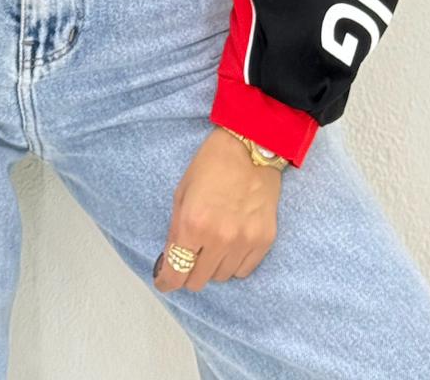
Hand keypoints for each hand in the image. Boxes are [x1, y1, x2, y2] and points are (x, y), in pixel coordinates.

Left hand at [153, 126, 281, 291]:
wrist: (251, 147)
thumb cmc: (211, 164)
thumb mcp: (182, 192)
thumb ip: (175, 229)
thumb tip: (171, 260)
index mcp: (193, 224)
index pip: (176, 272)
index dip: (167, 281)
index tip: (165, 281)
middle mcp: (219, 238)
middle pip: (198, 281)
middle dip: (187, 274)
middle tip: (187, 260)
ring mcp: (244, 242)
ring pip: (221, 278)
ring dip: (212, 267)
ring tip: (211, 246)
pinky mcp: (264, 241)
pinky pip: (244, 271)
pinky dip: (233, 264)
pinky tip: (230, 246)